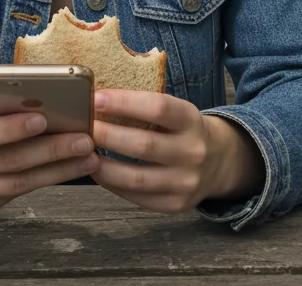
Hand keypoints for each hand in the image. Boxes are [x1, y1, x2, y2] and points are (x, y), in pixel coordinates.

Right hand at [0, 81, 99, 218]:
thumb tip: (40, 91)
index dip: (11, 129)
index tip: (43, 119)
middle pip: (7, 162)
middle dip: (51, 152)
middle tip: (84, 141)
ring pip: (15, 185)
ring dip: (56, 172)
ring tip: (87, 158)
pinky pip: (11, 196)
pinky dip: (42, 183)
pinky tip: (65, 170)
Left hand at [88, 89, 264, 213]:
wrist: (219, 161)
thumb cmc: (182, 128)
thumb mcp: (176, 110)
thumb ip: (145, 105)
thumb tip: (98, 98)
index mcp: (191, 119)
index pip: (157, 107)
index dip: (124, 102)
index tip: (96, 98)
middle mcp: (192, 151)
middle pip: (143, 144)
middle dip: (106, 134)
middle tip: (82, 126)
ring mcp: (186, 182)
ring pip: (137, 178)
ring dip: (103, 165)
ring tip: (82, 152)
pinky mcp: (177, 204)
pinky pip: (138, 198)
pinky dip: (113, 185)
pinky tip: (97, 171)